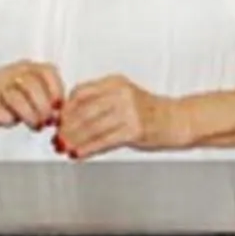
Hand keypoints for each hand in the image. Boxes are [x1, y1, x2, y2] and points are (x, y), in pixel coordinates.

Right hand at [0, 60, 64, 133]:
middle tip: (46, 121)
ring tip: (35, 125)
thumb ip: (50, 101)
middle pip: (31, 84)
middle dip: (43, 107)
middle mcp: (12, 73)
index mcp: (28, 68)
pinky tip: (12, 121)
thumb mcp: (35, 94)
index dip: (56, 90)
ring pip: (15, 97)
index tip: (58, 106)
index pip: (47, 71)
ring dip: (29, 115)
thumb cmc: (13, 99)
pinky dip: (8, 118)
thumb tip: (62, 115)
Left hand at [54, 74, 185, 157]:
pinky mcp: (134, 129)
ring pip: (91, 127)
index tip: (57, 121)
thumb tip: (69, 119)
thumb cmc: (150, 112)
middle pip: (83, 110)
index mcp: (115, 82)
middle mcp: (121, 93)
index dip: (65, 109)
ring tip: (64, 148)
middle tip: (56, 138)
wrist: (178, 120)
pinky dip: (87, 148)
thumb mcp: (123, 98)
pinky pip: (104, 140)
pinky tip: (79, 153)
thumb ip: (99, 104)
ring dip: (74, 140)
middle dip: (66, 127)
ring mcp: (129, 111)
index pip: (80, 92)